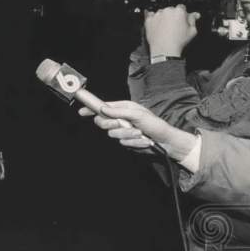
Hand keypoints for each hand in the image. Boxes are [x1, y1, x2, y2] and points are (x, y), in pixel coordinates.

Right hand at [78, 101, 197, 159]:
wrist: (167, 142)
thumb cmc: (155, 124)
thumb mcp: (138, 115)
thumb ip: (119, 112)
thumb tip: (103, 109)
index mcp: (123, 108)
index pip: (103, 107)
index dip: (91, 109)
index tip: (82, 112)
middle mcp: (121, 118)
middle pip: (103, 122)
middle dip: (113, 125)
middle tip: (123, 124)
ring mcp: (123, 131)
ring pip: (113, 134)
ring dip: (128, 135)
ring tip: (140, 134)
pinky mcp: (127, 142)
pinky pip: (123, 143)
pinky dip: (134, 143)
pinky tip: (143, 141)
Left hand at [144, 4, 199, 57]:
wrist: (165, 50)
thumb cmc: (178, 41)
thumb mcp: (192, 31)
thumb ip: (193, 20)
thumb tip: (195, 15)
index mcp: (179, 11)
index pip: (182, 7)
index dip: (183, 14)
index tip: (182, 19)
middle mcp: (167, 11)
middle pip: (171, 10)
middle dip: (173, 16)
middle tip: (175, 26)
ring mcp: (157, 15)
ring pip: (161, 13)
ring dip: (163, 17)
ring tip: (166, 28)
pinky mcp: (149, 20)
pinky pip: (151, 16)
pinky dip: (154, 20)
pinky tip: (158, 26)